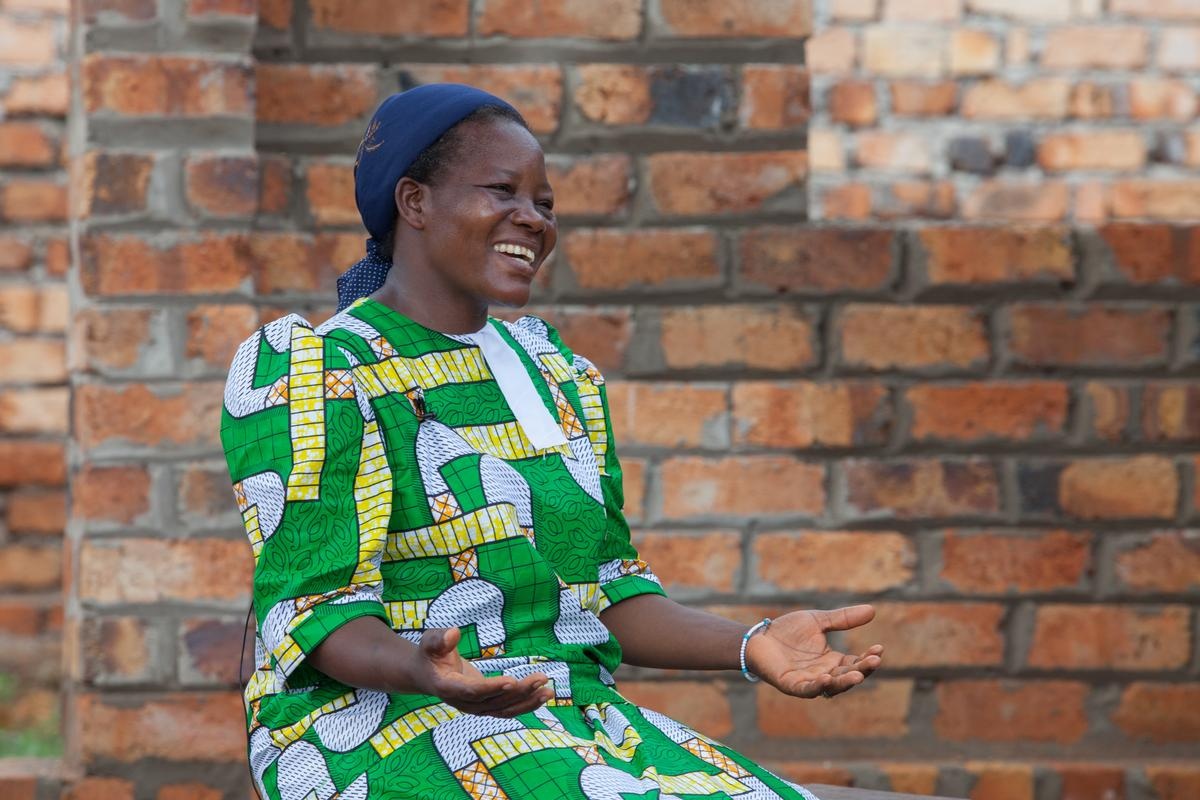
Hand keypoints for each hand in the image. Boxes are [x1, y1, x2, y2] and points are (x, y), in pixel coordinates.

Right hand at [414, 628, 552, 716]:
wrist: (427, 674)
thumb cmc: (430, 654)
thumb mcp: (430, 642)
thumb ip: (439, 639)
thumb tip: (453, 633)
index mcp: (449, 688)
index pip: (473, 691)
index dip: (492, 688)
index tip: (512, 681)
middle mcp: (464, 703)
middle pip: (494, 701)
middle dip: (519, 691)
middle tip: (541, 678)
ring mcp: (476, 708)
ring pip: (504, 709)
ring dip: (527, 701)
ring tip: (548, 690)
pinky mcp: (486, 706)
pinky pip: (507, 709)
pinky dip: (525, 704)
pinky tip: (542, 696)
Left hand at [744, 605, 882, 698]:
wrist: (759, 636)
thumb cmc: (788, 631)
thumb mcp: (819, 621)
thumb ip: (843, 619)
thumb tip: (873, 610)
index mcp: (832, 661)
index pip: (856, 663)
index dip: (868, 659)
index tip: (879, 648)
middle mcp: (824, 674)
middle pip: (848, 676)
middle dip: (862, 670)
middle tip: (874, 660)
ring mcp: (808, 681)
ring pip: (831, 687)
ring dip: (845, 682)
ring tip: (857, 675)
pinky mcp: (791, 684)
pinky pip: (807, 689)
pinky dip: (817, 686)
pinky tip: (826, 678)